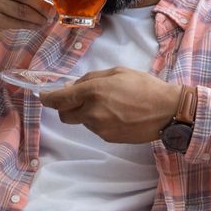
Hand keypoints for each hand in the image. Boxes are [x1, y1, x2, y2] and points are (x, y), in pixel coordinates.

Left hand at [41, 67, 182, 143]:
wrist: (167, 111)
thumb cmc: (144, 86)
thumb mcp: (117, 72)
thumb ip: (91, 79)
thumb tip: (72, 87)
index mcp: (93, 92)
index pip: (59, 100)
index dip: (47, 98)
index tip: (43, 96)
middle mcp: (92, 112)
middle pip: (65, 115)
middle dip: (67, 107)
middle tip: (79, 98)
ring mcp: (99, 128)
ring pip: (82, 121)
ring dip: (87, 113)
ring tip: (111, 104)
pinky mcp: (108, 138)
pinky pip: (96, 128)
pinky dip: (100, 121)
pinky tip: (118, 114)